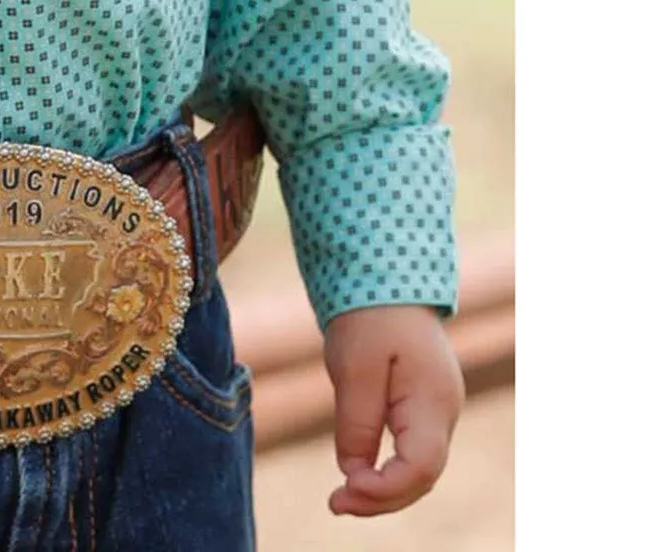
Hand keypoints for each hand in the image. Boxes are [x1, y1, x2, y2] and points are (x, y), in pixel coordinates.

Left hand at [321, 303, 463, 515]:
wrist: (385, 276)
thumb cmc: (369, 315)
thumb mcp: (353, 366)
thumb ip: (356, 422)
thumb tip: (353, 473)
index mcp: (433, 401)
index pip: (421, 467)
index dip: (386, 489)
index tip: (345, 490)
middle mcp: (445, 412)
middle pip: (422, 476)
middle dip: (381, 498)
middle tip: (336, 504)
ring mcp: (438, 409)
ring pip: (418, 468)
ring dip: (384, 488)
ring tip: (342, 500)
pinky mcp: (423, 405)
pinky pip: (411, 450)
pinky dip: (388, 469)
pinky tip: (358, 475)